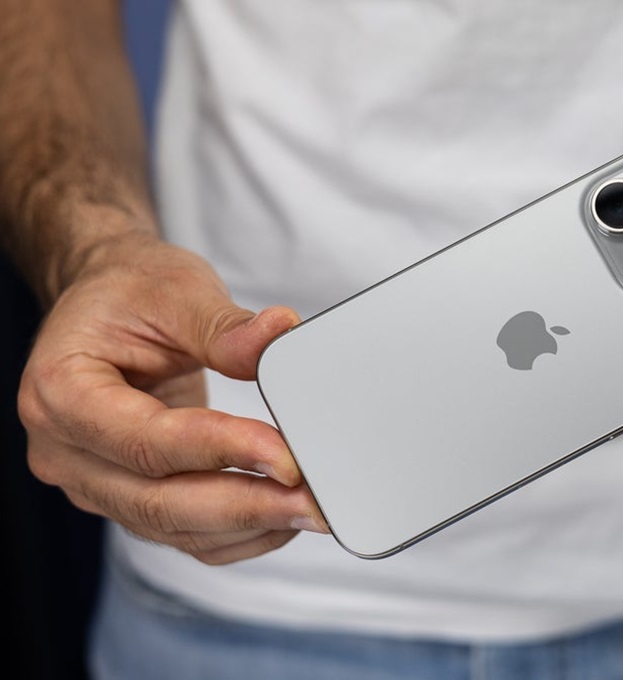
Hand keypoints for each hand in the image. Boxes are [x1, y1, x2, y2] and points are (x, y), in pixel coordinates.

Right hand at [18, 233, 328, 563]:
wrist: (107, 306)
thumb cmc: (130, 293)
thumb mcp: (176, 290)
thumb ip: (224, 326)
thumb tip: (280, 336)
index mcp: (61, 393)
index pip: (148, 443)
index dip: (222, 452)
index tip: (286, 458)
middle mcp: (67, 452)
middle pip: (158, 502)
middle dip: (246, 506)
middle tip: (313, 502)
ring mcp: (94, 483)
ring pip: (174, 527)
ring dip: (249, 525)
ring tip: (313, 511)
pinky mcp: (127, 498)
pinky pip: (184, 534)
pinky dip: (238, 534)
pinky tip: (284, 518)